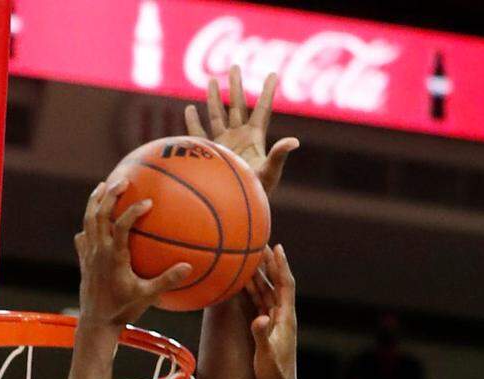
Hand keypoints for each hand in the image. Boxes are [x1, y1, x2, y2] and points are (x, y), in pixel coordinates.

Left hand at [74, 178, 190, 327]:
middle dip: (110, 194)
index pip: (121, 226)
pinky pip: (83, 236)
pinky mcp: (83, 260)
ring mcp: (88, 255)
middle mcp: (98, 251)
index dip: (133, 211)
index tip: (147, 202)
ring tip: (103, 186)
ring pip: (88, 220)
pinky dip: (88, 224)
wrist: (96, 324)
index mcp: (114, 257)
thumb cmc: (123, 311)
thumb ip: (167, 281)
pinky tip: (93, 220)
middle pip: (100, 214)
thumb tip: (188, 267)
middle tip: (123, 180)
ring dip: (95, 201)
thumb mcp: (147, 297)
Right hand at [186, 66, 298, 194]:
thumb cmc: (257, 192)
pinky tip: (189, 109)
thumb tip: (294, 141)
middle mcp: (240, 137)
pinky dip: (194, 123)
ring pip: (218, 115)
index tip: (273, 74)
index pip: (263, 110)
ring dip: (214, 98)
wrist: (238, 208)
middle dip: (236, 86)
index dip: (267, 92)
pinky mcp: (212, 153)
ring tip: (212, 80)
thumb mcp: (270, 173)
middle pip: (238, 105)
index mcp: (255, 138)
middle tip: (235, 66)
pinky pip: (200, 135)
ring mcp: (225, 144)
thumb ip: (279, 155)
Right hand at [248, 245, 296, 378]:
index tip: (277, 247)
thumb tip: (260, 318)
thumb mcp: (266, 355)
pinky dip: (254, 290)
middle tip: (260, 245)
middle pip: (277, 283)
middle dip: (269, 264)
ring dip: (260, 275)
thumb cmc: (273, 374)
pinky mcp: (268, 328)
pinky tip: (245, 283)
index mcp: (286, 319)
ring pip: (268, 292)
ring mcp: (276, 322)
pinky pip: (261, 303)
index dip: (281, 266)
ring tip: (250, 258)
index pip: (286, 285)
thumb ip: (262, 335)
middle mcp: (283, 317)